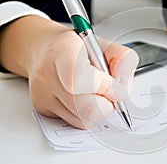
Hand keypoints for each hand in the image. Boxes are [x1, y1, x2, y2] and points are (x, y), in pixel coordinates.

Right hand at [0, 16, 138, 128]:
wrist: (44, 49)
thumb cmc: (76, 46)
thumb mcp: (106, 44)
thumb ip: (123, 60)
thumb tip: (122, 89)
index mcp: (63, 50)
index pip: (79, 79)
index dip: (104, 86)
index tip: (114, 84)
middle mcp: (47, 74)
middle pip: (85, 108)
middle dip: (107, 103)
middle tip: (108, 90)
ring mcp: (42, 95)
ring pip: (83, 120)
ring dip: (98, 110)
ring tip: (94, 91)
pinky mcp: (43, 110)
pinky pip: (75, 123)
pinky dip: (86, 114)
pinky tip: (84, 97)